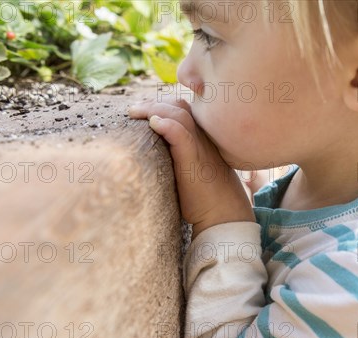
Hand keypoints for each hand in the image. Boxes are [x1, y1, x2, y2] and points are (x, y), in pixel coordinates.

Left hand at [128, 96, 255, 239]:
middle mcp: (203, 138)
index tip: (144, 110)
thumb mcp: (193, 172)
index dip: (163, 105)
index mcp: (203, 139)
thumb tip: (155, 157)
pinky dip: (167, 125)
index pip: (184, 110)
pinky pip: (181, 135)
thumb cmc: (207, 199)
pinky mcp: (194, 159)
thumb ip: (179, 159)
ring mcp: (200, 147)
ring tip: (134, 112)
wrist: (224, 215)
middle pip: (180, 106)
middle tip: (133, 109)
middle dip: (153, 103)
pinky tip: (153, 123)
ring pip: (179, 115)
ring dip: (153, 109)